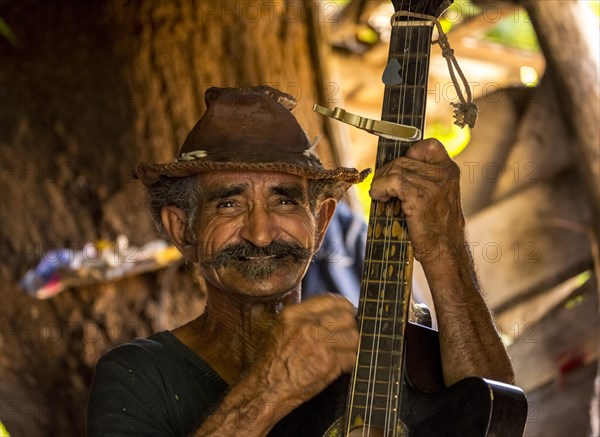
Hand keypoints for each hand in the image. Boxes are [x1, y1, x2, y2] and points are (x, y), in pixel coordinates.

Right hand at [256, 293, 357, 408]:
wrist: (266, 389)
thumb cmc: (273, 361)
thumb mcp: (281, 327)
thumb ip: (304, 315)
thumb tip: (332, 309)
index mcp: (294, 314)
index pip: (332, 299)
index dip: (343, 307)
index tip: (344, 314)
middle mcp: (306, 326)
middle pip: (346, 316)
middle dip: (348, 326)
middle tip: (343, 335)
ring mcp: (319, 344)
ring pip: (353, 336)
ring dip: (349, 346)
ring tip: (339, 352)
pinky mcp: (328, 364)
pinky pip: (351, 357)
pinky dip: (347, 363)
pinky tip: (335, 365)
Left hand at [369, 139, 465, 264]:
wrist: (445, 252)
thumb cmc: (435, 227)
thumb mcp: (437, 196)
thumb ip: (423, 178)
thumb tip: (393, 167)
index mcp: (449, 171)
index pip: (428, 145)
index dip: (409, 153)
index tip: (397, 170)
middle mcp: (444, 174)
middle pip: (404, 159)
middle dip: (387, 173)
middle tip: (381, 189)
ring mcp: (433, 185)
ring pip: (395, 170)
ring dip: (381, 182)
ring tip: (380, 195)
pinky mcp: (420, 197)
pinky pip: (391, 182)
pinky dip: (379, 188)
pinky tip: (379, 198)